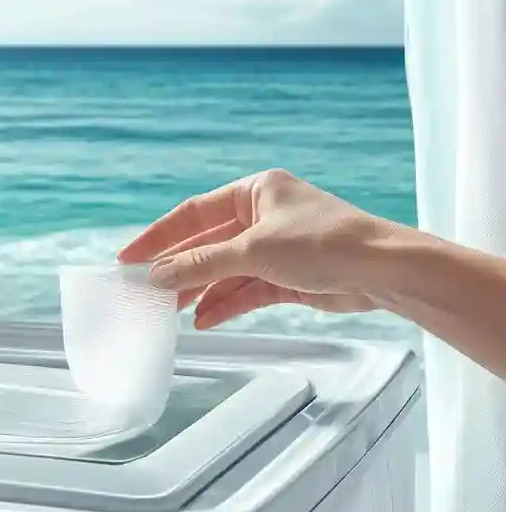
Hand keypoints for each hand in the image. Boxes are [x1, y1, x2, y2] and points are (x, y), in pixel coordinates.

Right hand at [117, 169, 394, 328]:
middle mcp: (262, 216)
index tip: (128, 257)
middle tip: (145, 291)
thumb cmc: (324, 243)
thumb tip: (156, 275)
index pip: (194, 212)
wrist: (384, 272)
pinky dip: (225, 305)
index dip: (158, 236)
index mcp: (255, 191)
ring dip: (200, 290)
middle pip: (207, 243)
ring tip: (171, 312)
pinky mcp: (287, 277)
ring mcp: (274, 247)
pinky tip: (204, 321)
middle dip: (179, 268)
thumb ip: (202, 263)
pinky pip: (245, 290)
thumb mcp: (254, 250)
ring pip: (225, 270)